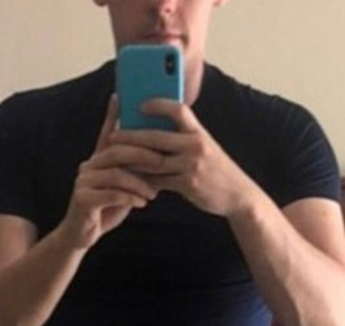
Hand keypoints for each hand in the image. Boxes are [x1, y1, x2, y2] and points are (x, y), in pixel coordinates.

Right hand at [59, 95, 159, 249]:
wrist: (83, 234)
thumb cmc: (106, 209)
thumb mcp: (123, 188)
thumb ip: (133, 173)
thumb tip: (157, 158)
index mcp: (98, 161)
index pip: (107, 134)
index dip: (112, 114)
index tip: (120, 96)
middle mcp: (88, 166)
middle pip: (116, 151)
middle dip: (142, 155)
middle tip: (162, 162)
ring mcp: (83, 181)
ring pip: (116, 174)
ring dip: (139, 183)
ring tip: (153, 194)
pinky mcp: (82, 199)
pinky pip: (111, 194)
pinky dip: (130, 197)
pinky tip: (142, 203)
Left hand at [110, 99, 257, 217]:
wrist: (239, 195)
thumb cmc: (218, 170)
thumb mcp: (207, 148)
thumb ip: (185, 139)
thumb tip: (156, 132)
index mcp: (199, 133)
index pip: (178, 110)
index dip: (158, 105)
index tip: (139, 104)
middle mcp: (195, 146)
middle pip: (156, 137)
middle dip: (131, 136)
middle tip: (112, 135)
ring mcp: (191, 166)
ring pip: (153, 161)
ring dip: (132, 160)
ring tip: (115, 157)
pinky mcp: (188, 184)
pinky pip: (159, 181)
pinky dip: (143, 180)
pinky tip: (131, 180)